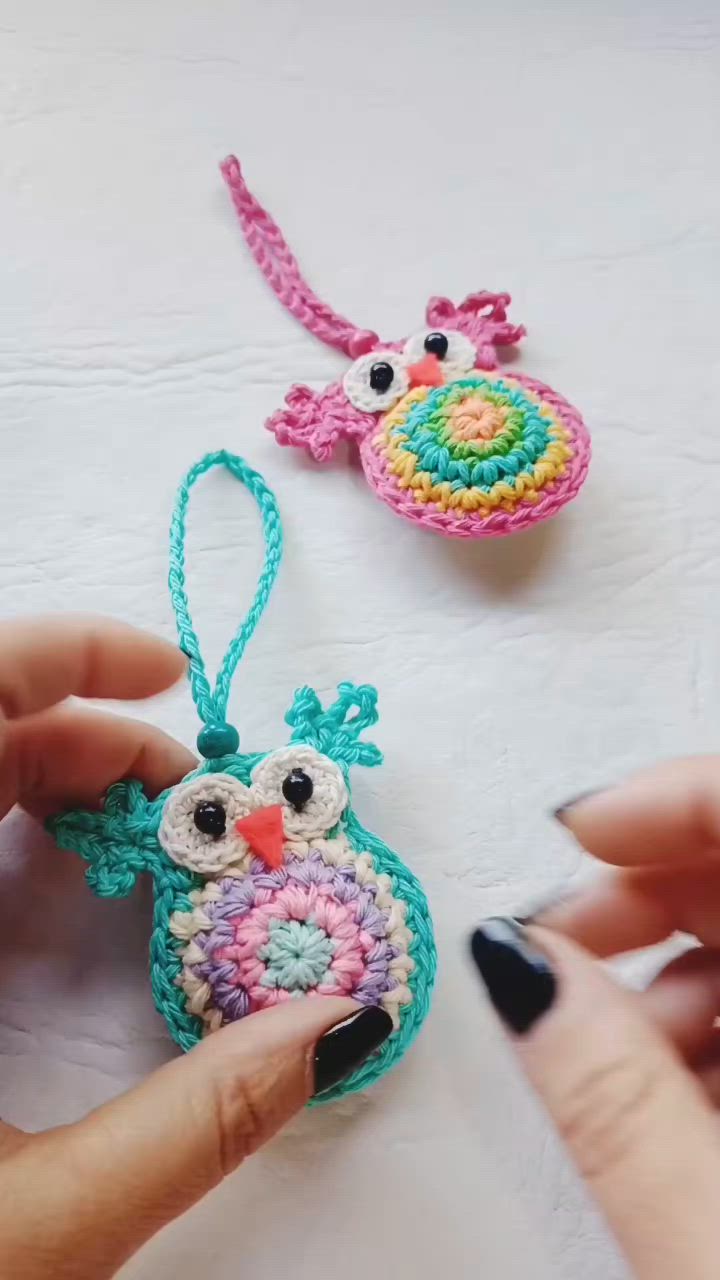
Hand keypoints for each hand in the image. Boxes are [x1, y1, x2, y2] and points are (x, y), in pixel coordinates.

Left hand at [0, 616, 388, 1278]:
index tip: (166, 673)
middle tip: (190, 794)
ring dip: (52, 766)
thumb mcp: (39, 1231)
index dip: (65, 656)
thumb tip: (338, 1025)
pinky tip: (69, 854)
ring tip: (145, 820)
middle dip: (89, 734)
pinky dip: (12, 806)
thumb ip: (196, 1123)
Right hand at [470, 758, 719, 1279]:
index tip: (582, 831)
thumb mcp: (714, 1259)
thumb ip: (612, 1101)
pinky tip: (670, 1099)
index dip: (682, 799)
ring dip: (670, 977)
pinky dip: (708, 1033)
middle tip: (558, 951)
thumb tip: (522, 970)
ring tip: (607, 1058)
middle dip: (649, 893)